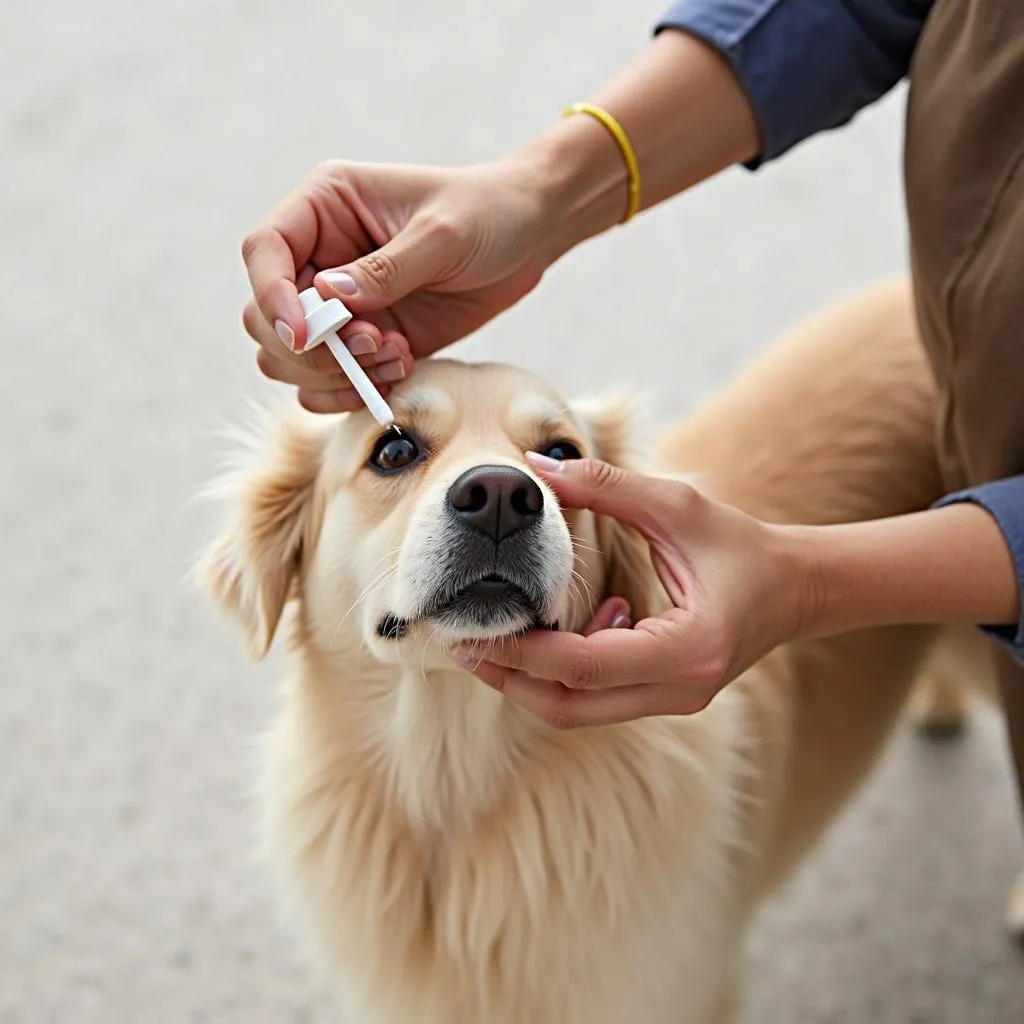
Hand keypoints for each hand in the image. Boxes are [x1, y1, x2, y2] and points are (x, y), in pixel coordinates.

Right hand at [241, 158, 551, 412]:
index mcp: (324, 207)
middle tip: (371, 344)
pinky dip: (352, 391)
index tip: (306, 334)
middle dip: (311, 347)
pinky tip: (398, 372)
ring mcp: (339, 305)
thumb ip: (386, 269)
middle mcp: (320, 256)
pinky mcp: (365, 340)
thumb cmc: (487, 213)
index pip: (264, 252)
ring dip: (334, 373)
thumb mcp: (442, 234)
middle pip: (264, 317)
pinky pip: (329, 383)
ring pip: (290, 358)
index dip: (272, 297)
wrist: (529, 237)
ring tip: (395, 355)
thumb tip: (327, 298)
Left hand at [455, 455, 813, 727]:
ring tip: (493, 638)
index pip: (583, 667)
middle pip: (570, 707)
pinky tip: (556, 629)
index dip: (524, 652)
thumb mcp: (678, 507)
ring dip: (532, 680)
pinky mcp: (665, 697)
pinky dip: (563, 674)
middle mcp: (679, 691)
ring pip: (580, 711)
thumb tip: (538, 467)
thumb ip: (609, 488)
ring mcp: (673, 702)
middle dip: (513, 680)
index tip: (475, 632)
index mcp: (688, 650)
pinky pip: (598, 699)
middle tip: (465, 647)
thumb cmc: (743, 544)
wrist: (797, 588)